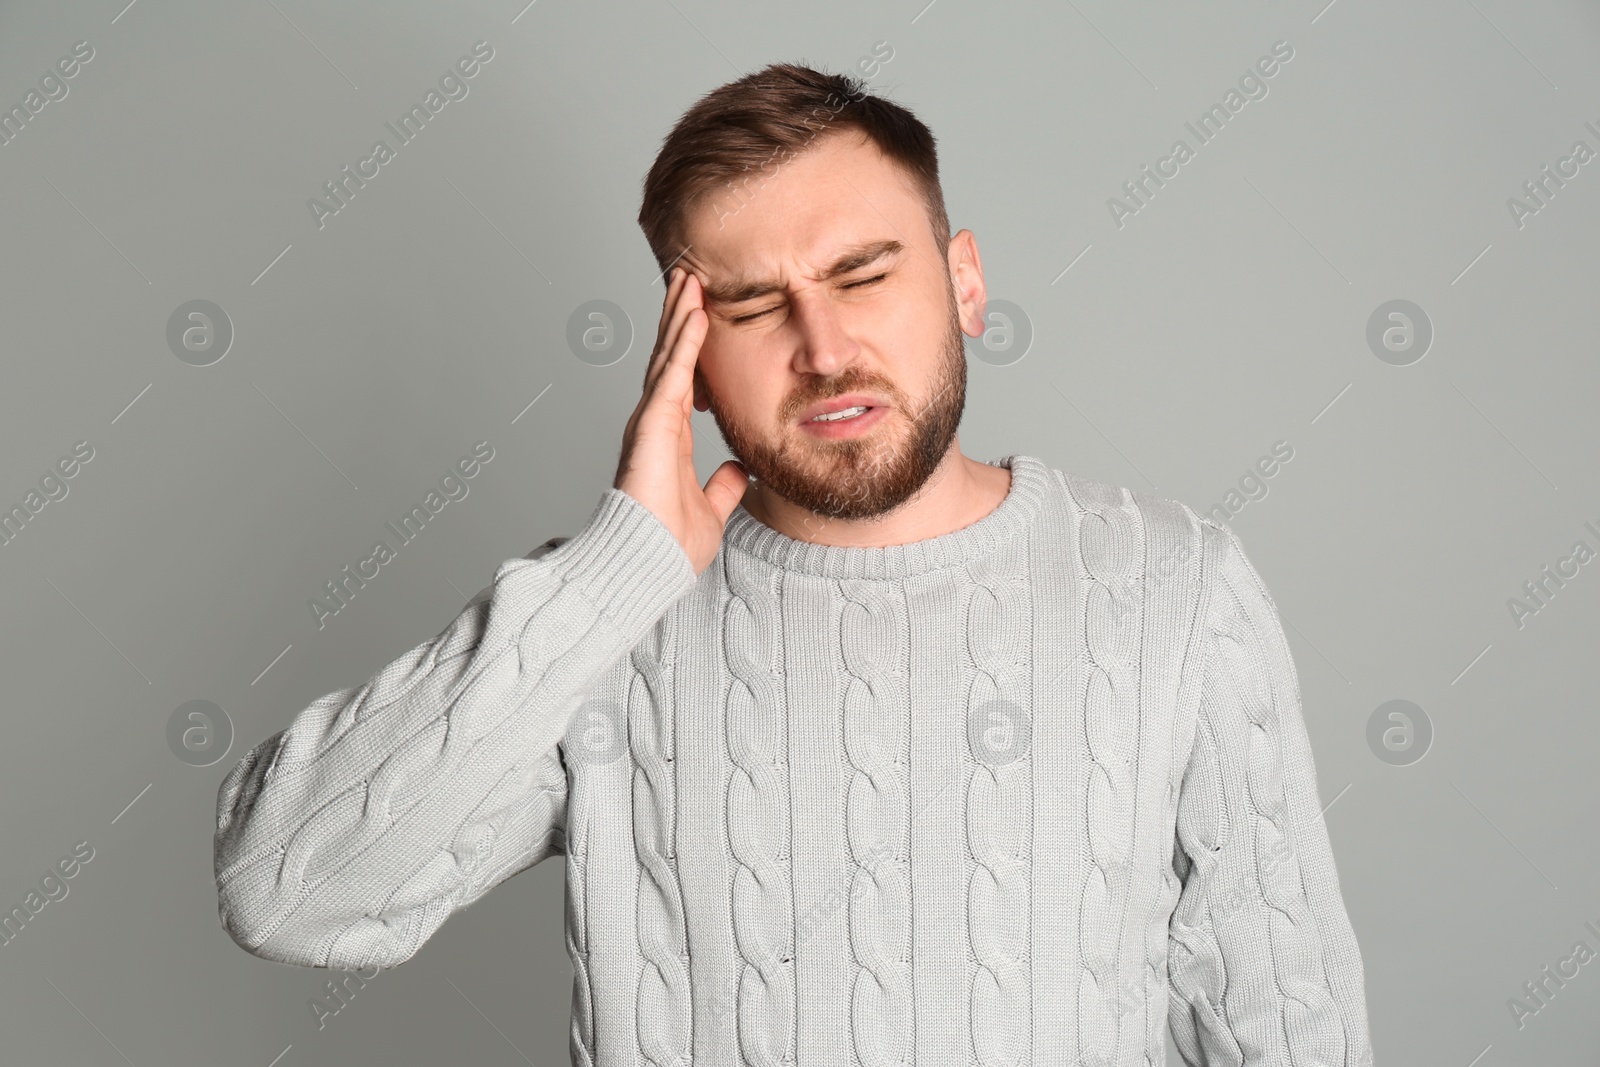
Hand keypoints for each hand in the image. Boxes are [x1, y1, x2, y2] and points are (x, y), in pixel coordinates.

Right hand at [613, 267, 748, 575]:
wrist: (647, 566)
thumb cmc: (668, 546)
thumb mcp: (710, 509)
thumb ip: (722, 488)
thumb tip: (737, 470)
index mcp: (670, 437)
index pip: (683, 378)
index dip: (691, 345)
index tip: (701, 312)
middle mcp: (657, 422)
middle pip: (671, 357)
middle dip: (681, 316)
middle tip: (691, 277)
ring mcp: (650, 421)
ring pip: (668, 355)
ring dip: (680, 315)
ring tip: (690, 278)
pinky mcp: (651, 426)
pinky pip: (672, 375)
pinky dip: (685, 343)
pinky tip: (695, 314)